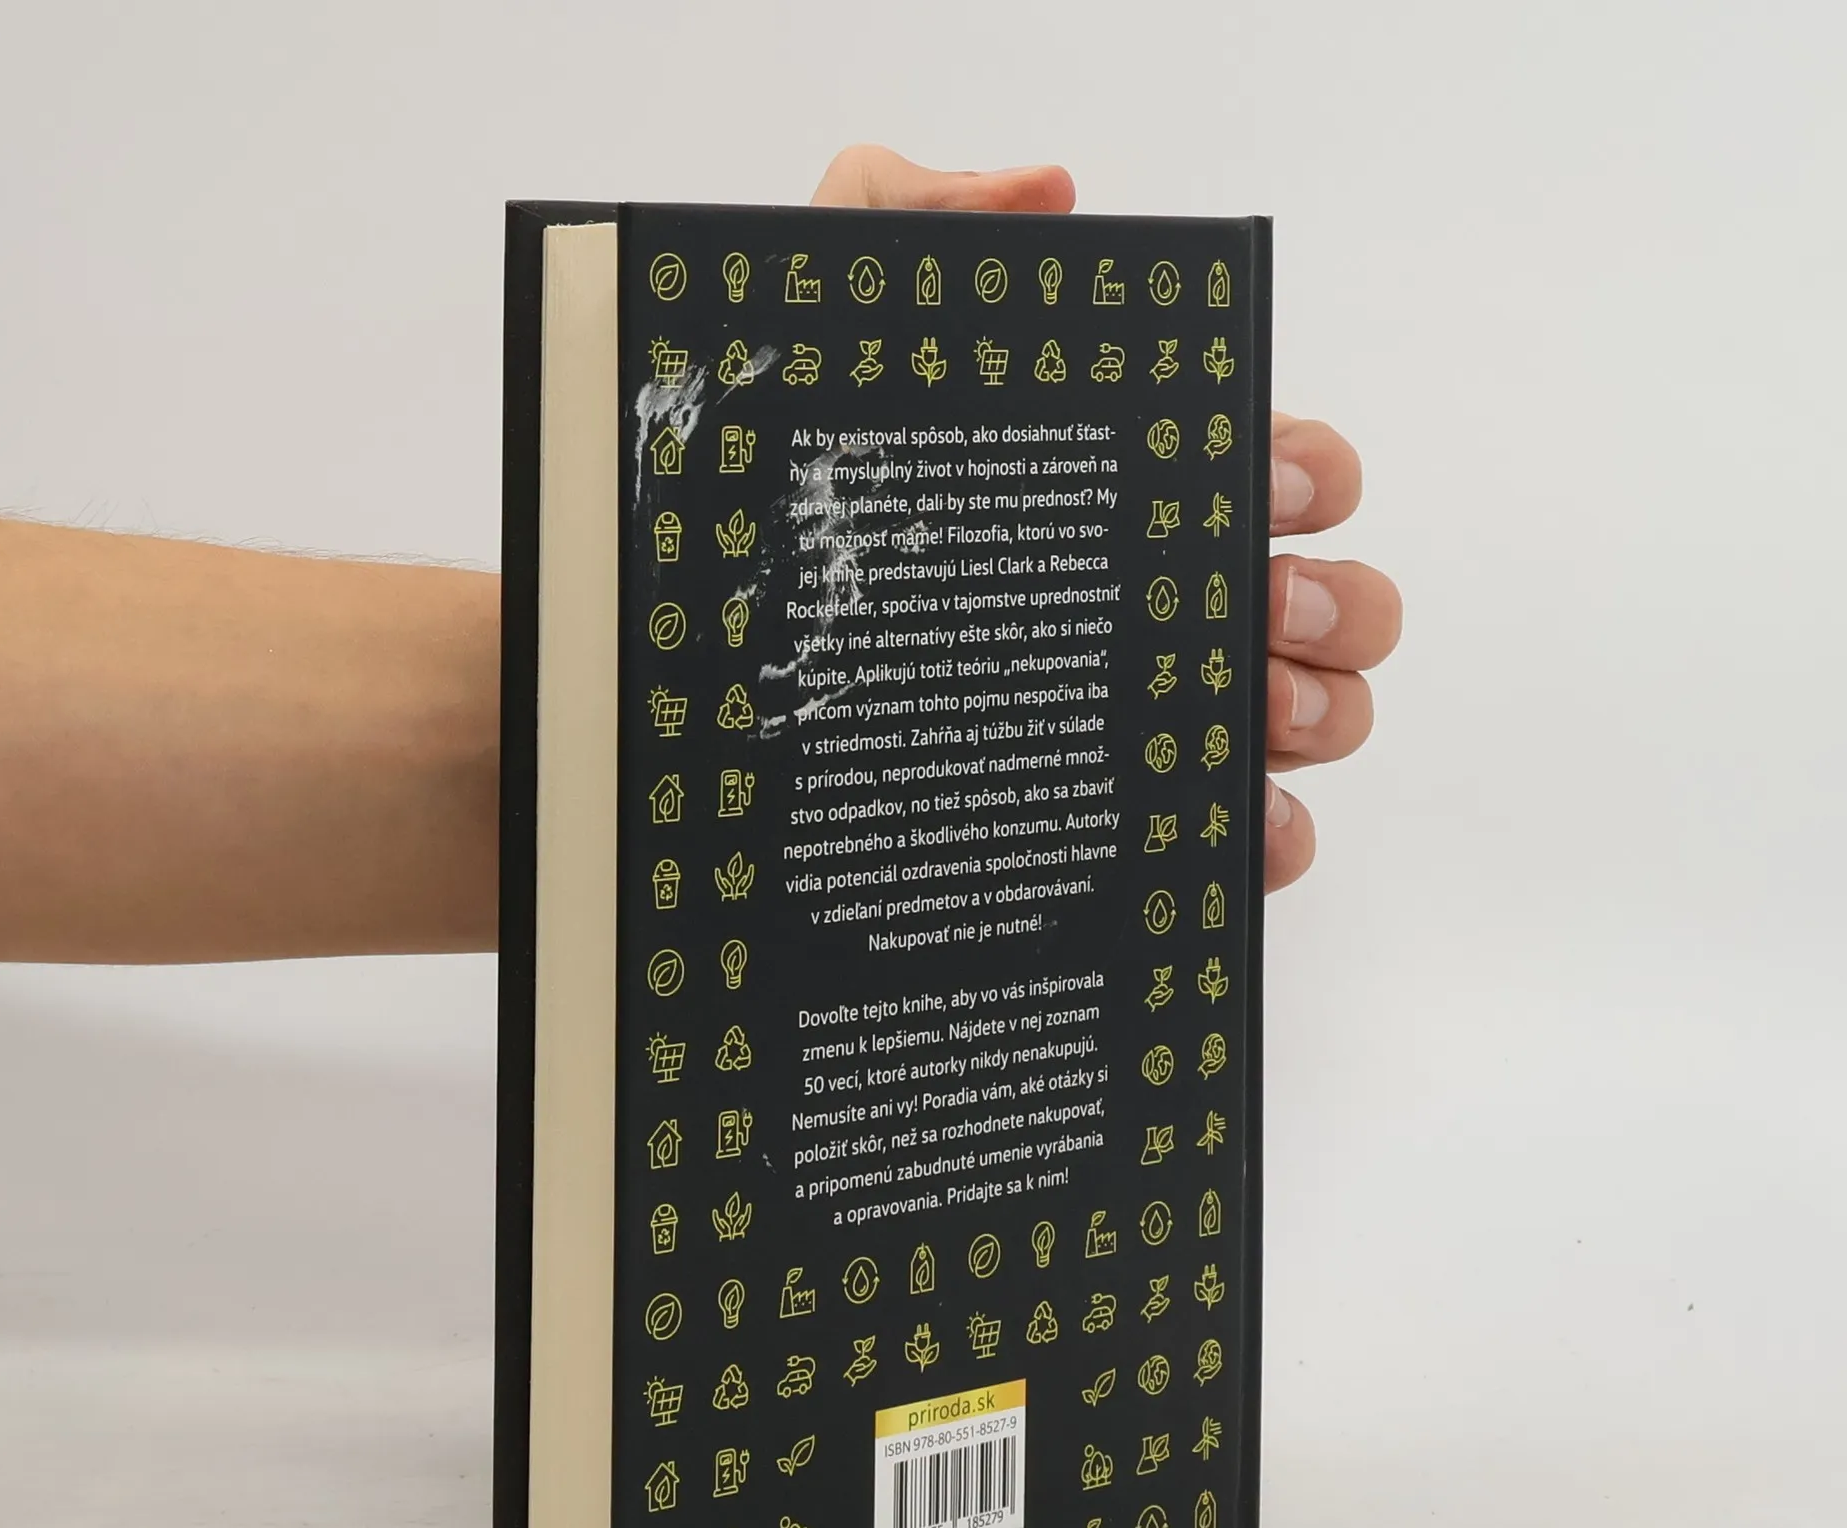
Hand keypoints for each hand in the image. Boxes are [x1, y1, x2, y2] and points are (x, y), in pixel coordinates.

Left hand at [812, 145, 1401, 894]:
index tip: (1264, 483)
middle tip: (1252, 606)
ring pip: (1317, 719)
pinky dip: (1273, 840)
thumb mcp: (812, 331)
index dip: (1310, 473)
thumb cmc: (759, 512)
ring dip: (1322, 714)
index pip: (1284, 471)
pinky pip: (1242, 844)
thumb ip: (913, 218)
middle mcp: (1153, 609)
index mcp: (1123, 499)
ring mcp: (1142, 722)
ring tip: (1245, 711)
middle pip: (1333, 604)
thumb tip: (1048, 192)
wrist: (683, 679)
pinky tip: (1241, 827)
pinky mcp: (1109, 825)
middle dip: (1335, 603)